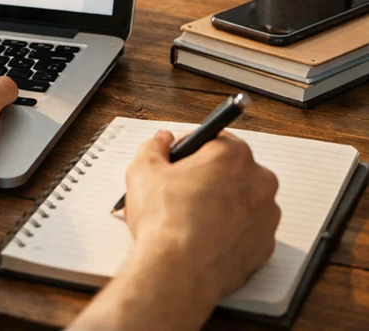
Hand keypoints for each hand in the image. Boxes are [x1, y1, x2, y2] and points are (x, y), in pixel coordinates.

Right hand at [69, 130, 279, 330]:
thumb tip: (162, 141)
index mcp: (233, 155)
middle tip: (179, 189)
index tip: (176, 158)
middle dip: (206, 175)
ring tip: (188, 216)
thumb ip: (154, 146)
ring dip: (219, 202)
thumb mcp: (143, 169)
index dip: (188, 147)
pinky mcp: (265, 247)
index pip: (212, 137)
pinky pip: (245, 229)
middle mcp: (259, 182)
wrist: (177, 273)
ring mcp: (266, 217)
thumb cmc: (164, 220)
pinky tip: (202, 236)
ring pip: (240, 199)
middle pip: (229, 168)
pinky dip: (228, 230)